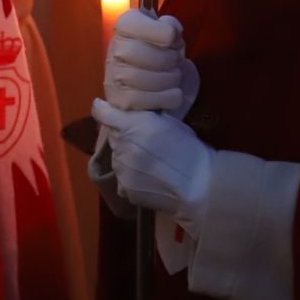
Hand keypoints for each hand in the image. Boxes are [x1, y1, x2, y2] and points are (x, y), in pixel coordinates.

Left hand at [92, 98, 211, 226]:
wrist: (197, 184)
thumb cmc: (188, 148)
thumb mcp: (168, 122)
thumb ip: (145, 117)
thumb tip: (134, 114)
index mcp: (130, 125)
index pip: (101, 113)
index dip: (102, 109)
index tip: (104, 109)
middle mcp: (119, 146)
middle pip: (114, 137)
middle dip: (124, 137)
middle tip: (144, 143)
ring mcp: (120, 170)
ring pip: (118, 159)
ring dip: (127, 158)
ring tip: (150, 164)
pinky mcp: (124, 190)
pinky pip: (123, 180)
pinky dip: (132, 178)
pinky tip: (149, 180)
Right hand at [102, 9, 198, 115]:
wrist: (157, 87)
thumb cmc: (165, 57)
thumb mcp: (171, 37)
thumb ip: (170, 27)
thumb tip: (171, 30)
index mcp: (125, 28)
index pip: (130, 23)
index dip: (156, 30)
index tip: (171, 39)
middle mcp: (115, 49)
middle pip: (139, 53)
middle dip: (168, 59)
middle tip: (177, 62)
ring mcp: (113, 76)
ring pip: (142, 79)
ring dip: (170, 79)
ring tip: (175, 78)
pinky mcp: (119, 100)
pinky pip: (144, 100)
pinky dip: (167, 98)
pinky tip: (172, 94)